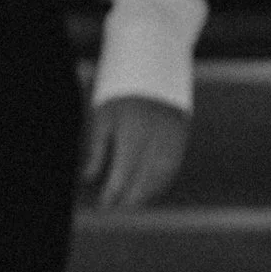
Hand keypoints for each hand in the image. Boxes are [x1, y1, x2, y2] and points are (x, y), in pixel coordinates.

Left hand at [79, 95, 188, 211]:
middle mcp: (156, 137)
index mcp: (133, 132)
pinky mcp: (182, 134)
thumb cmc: (120, 91)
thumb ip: (97, 149)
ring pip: (161, 176)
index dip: (113, 193)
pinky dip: (160, 181)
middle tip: (116, 208)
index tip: (104, 205)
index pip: (123, 173)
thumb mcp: (102, 116)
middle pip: (144, 179)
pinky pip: (173, 166)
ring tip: (131, 202)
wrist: (152, 64)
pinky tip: (148, 188)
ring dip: (146, 193)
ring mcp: (172, 136)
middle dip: (130, 198)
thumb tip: (88, 178)